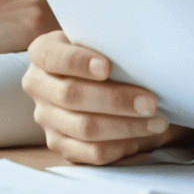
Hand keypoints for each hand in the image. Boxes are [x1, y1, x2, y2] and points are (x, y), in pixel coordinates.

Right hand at [22, 31, 186, 163]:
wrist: (94, 77)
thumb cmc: (102, 54)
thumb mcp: (99, 41)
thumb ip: (108, 46)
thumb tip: (140, 59)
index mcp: (42, 53)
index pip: (53, 58)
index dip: (78, 63)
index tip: (107, 67)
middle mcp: (37, 85)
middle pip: (71, 96)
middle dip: (116, 100)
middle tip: (150, 102)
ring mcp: (46, 117)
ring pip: (84, 128)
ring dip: (125, 127)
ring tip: (155, 122)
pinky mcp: (60, 143)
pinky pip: (89, 152)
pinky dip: (118, 146)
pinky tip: (139, 137)